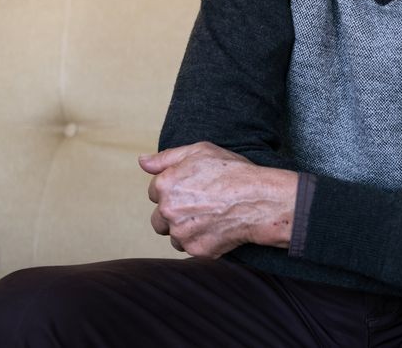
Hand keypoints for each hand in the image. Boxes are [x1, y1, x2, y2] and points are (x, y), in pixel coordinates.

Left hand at [139, 142, 298, 257]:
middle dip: (173, 213)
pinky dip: (201, 240)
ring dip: (185, 229)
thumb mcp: (200, 151)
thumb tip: (142, 162)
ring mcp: (181, 233)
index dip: (174, 188)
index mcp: (165, 185)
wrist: (259, 199)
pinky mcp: (196, 250)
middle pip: (158, 218)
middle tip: (199, 205)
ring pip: (173, 236)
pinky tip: (217, 228)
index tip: (192, 188)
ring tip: (209, 217)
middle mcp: (167, 210)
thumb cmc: (232, 172)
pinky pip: (191, 248)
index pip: (154, 192)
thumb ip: (166, 157)